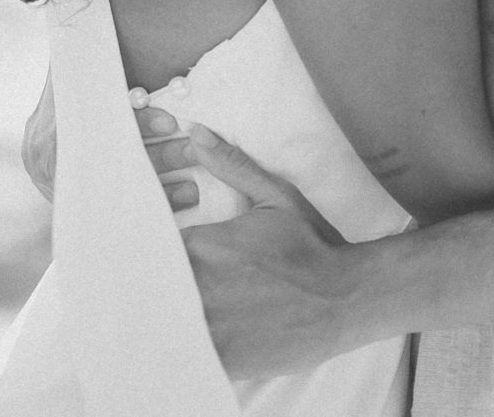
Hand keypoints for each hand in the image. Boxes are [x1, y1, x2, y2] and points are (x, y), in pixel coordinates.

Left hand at [135, 107, 348, 376]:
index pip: (151, 245)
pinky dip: (186, 345)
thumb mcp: (275, 196)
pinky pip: (187, 354)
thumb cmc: (310, 244)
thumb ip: (231, 165)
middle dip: (155, 281)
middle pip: (152, 286)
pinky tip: (200, 334)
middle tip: (162, 279)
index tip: (155, 247)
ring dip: (167, 313)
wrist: (344, 298)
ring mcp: (209, 329)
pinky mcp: (222, 360)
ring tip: (178, 308)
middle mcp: (198, 288)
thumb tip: (195, 133)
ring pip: (166, 321)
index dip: (150, 247)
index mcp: (203, 246)